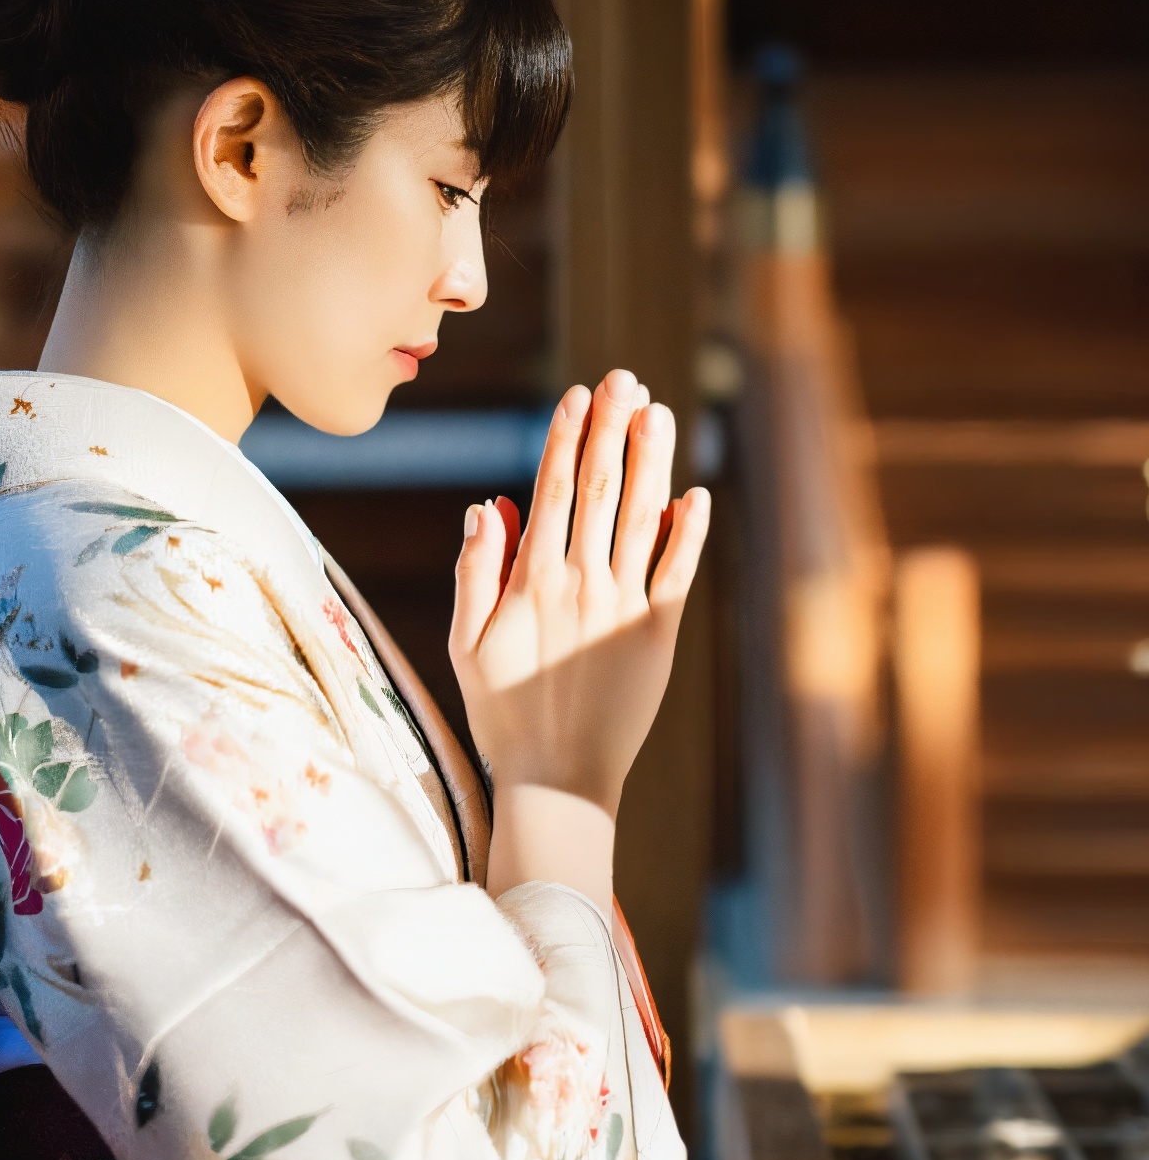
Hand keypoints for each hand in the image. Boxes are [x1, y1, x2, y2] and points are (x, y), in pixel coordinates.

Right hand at [450, 371, 711, 821]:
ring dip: (650, 461)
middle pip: (601, 488)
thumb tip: (487, 504)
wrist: (557, 780)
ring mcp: (623, 607)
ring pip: (641, 518)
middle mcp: (580, 584)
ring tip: (658, 413)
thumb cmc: (503, 712)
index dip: (567, 438)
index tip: (579, 395)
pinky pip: (677, 572)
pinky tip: (694, 493)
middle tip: (625, 378)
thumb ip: (475, 572)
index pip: (553, 491)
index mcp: (531, 581)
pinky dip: (687, 531)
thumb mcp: (465, 643)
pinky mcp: (658, 635)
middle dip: (612, 428)